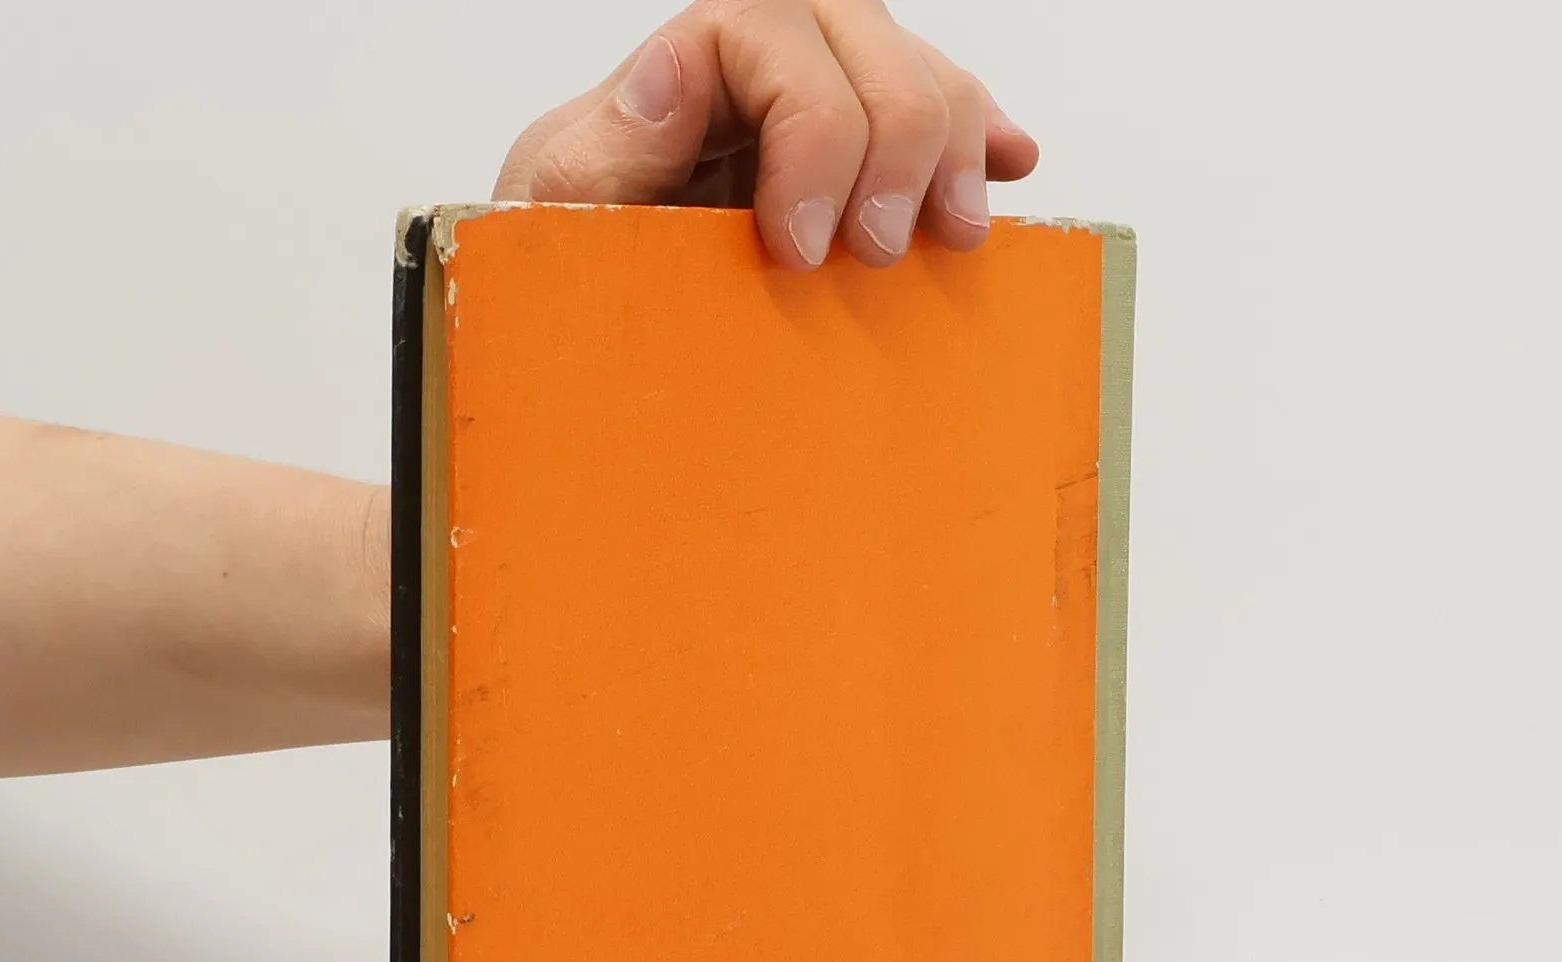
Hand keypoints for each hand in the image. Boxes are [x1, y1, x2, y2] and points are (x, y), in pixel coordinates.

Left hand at [492, 0, 1038, 270]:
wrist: (582, 331)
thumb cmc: (559, 279)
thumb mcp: (551, 221)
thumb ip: (604, 149)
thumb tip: (674, 68)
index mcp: (678, 69)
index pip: (767, 27)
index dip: (812, 128)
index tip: (800, 249)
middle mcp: (757, 69)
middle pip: (864, 37)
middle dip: (895, 142)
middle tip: (874, 257)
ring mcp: (816, 108)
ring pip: (917, 71)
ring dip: (953, 148)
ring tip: (951, 237)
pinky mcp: (856, 163)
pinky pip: (941, 115)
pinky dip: (983, 140)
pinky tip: (1010, 168)